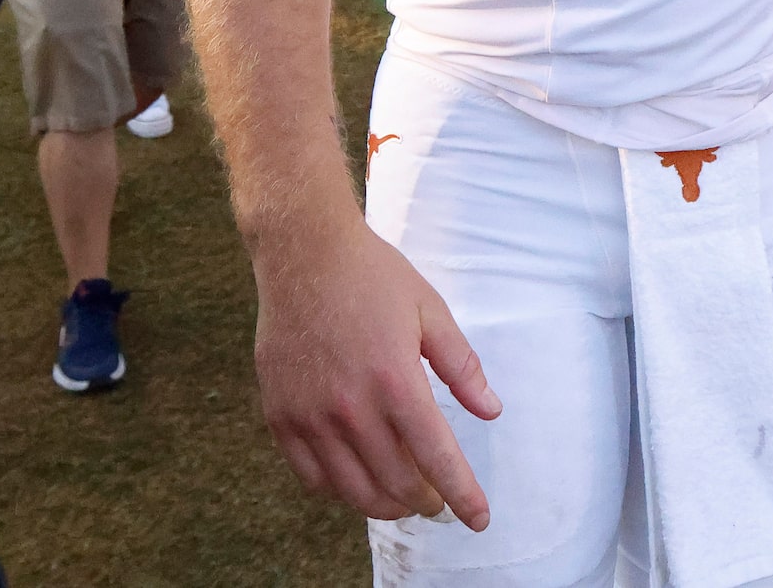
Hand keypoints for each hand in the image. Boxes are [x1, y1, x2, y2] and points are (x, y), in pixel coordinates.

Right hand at [254, 215, 499, 529]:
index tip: (478, 519)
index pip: (437, 459)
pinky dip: (341, 491)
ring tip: (406, 497)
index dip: (462, 495)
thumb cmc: (373, 277)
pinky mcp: (281, 416)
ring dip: (387, 504)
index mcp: (396, 381)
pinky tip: (360, 480)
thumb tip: (491, 410)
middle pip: (398, 484)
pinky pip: (313, 478)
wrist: (303, 253)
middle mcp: (351, 407)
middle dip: (428, 501)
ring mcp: (310, 416)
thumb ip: (463, 367)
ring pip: (355, 491)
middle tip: (440, 500)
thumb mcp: (431, 312)